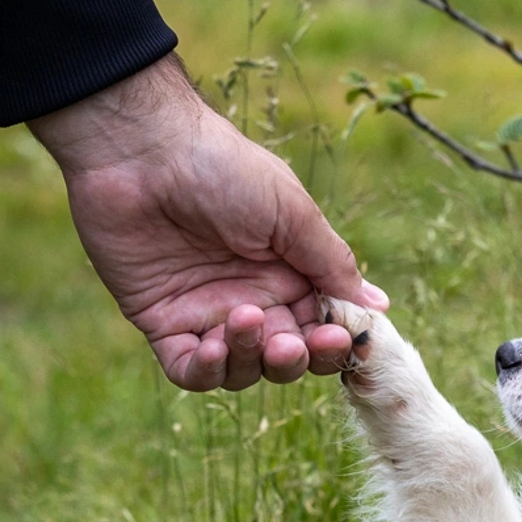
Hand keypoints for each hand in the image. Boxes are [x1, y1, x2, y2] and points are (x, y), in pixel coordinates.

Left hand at [29, 58, 386, 391]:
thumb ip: (331, 264)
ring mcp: (205, 312)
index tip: (342, 337)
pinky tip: (213, 345)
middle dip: (297, 358)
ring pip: (242, 370)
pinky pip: (189, 370)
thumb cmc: (222, 168)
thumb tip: (378, 306)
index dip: (335, 341)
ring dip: (251, 358)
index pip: (322, 325)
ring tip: (244, 319)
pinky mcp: (161, 322)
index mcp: (288, 271)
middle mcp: (251, 297)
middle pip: (286, 357)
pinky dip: (207, 370)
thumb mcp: (291, 213)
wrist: (142, 151)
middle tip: (293, 340)